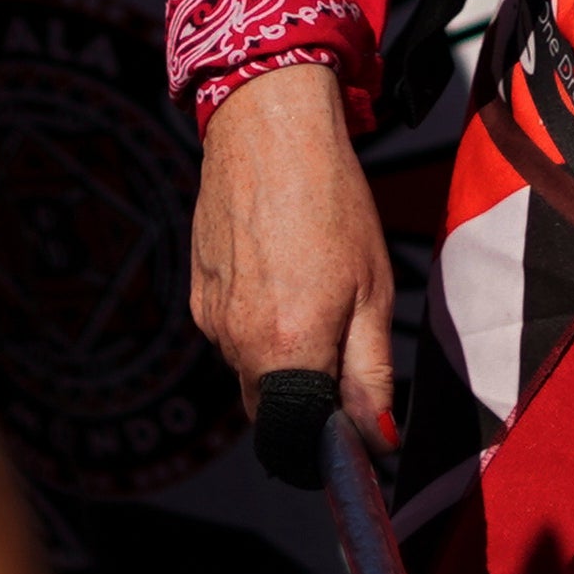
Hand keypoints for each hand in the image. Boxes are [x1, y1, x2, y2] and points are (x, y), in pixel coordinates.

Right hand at [192, 61, 395, 426]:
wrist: (268, 131)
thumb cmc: (332, 202)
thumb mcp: (373, 290)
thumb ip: (371, 374)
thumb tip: (377, 440)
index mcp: (286, 349)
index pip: (295, 440)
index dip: (325, 442)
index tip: (352, 424)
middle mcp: (236, 345)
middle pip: (269, 410)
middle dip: (305, 397)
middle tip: (341, 335)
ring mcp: (209, 320)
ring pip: (249, 369)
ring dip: (281, 353)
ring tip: (311, 284)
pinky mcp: (196, 295)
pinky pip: (229, 333)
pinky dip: (256, 321)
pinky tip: (281, 269)